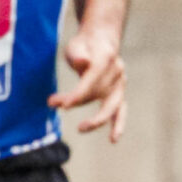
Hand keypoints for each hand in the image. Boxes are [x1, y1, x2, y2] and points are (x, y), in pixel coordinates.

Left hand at [52, 27, 127, 141]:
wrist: (102, 41)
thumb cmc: (84, 45)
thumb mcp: (77, 45)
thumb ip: (78, 55)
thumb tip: (82, 63)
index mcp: (105, 59)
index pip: (91, 80)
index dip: (77, 94)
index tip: (62, 105)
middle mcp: (116, 73)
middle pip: (99, 93)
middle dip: (80, 102)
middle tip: (61, 107)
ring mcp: (120, 84)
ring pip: (111, 105)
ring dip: (97, 119)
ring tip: (81, 128)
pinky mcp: (119, 93)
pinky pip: (120, 111)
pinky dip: (118, 124)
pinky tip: (113, 140)